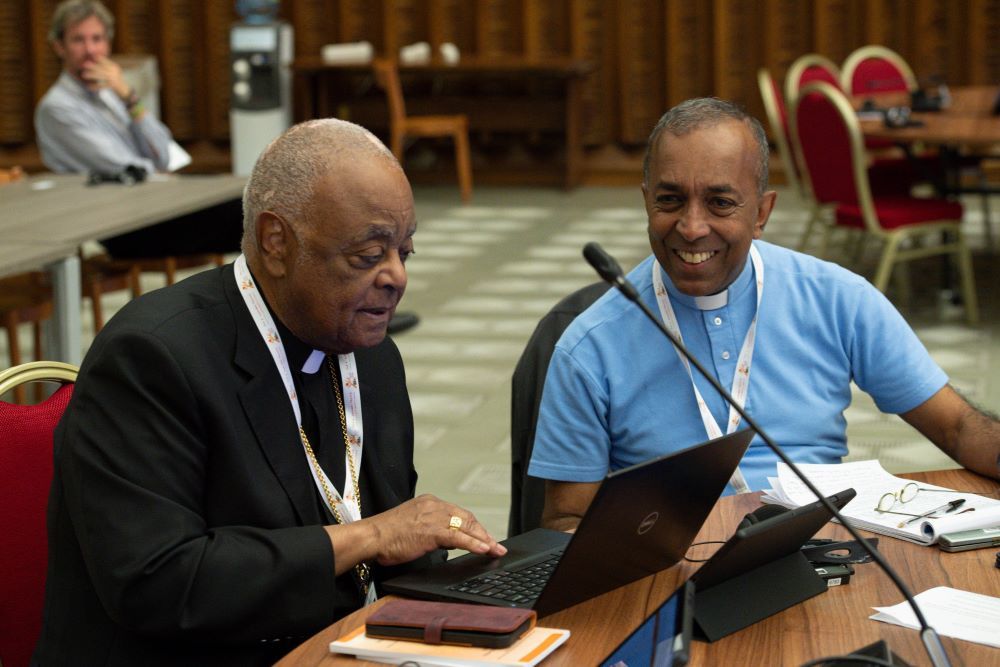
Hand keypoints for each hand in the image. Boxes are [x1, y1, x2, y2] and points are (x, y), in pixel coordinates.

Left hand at [80, 56, 128, 98]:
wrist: (125, 90)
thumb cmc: (115, 79)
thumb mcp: (112, 71)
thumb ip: (105, 66)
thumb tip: (94, 59)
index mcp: (114, 66)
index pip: (105, 61)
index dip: (98, 58)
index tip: (91, 56)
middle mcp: (114, 71)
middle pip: (102, 67)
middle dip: (92, 66)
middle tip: (84, 64)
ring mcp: (114, 78)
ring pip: (101, 75)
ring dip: (91, 75)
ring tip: (83, 75)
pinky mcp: (113, 85)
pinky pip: (102, 85)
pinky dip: (95, 86)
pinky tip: (89, 86)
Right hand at [365, 494, 506, 565]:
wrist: (372, 537)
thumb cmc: (386, 536)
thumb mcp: (412, 526)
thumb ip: (431, 529)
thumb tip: (448, 540)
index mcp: (428, 502)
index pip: (458, 513)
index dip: (473, 526)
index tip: (482, 536)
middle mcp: (434, 505)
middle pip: (466, 518)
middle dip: (483, 532)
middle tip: (495, 544)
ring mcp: (434, 516)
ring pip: (466, 526)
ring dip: (484, 539)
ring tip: (495, 550)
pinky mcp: (432, 530)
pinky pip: (459, 537)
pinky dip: (474, 544)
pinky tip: (484, 550)